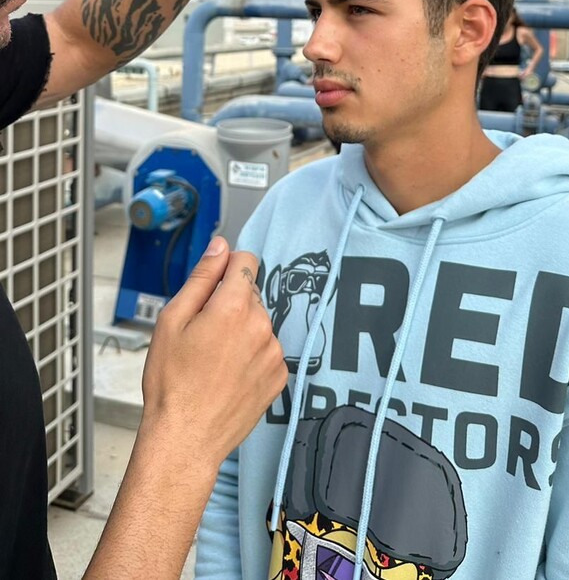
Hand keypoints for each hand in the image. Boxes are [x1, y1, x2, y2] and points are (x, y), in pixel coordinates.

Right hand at [140, 236, 286, 464]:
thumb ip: (201, 278)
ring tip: (214, 360)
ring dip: (241, 330)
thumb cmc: (172, 382)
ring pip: (258, 322)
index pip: (246, 261)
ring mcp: (274, 352)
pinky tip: (229, 374)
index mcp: (233, 307)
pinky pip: (267, 349)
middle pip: (250, 294)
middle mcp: (261, 326)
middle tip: (202, 334)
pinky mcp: (279, 375)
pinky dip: (252, 354)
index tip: (212, 288)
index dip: (226, 269)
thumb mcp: (172, 320)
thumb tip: (220, 247)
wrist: (186, 438)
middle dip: (229, 304)